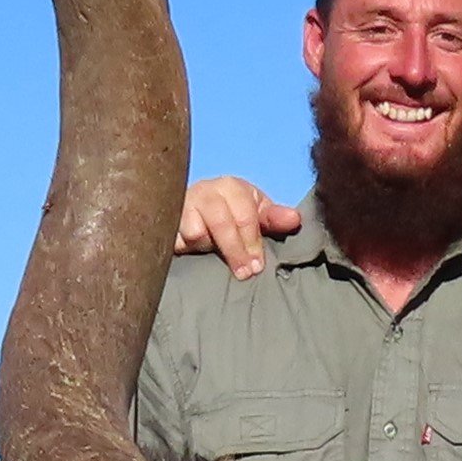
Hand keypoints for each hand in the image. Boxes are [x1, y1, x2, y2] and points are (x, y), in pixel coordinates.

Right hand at [175, 175, 301, 279]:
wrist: (190, 214)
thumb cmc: (230, 215)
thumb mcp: (255, 215)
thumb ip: (273, 219)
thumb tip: (294, 219)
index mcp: (232, 187)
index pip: (245, 215)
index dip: (252, 242)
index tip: (257, 267)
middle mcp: (207, 190)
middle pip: (222, 223)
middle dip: (235, 251)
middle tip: (244, 273)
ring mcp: (183, 204)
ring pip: (197, 232)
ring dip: (207, 247)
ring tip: (212, 252)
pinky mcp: (166, 220)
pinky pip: (175, 240)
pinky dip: (185, 248)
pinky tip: (190, 251)